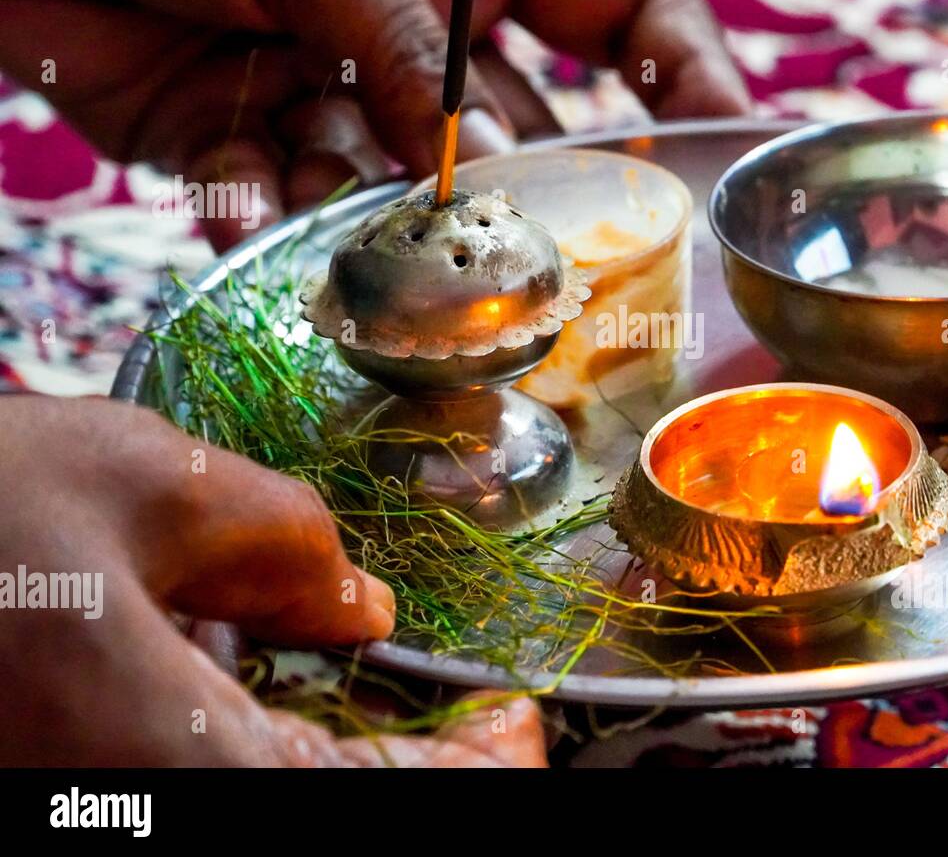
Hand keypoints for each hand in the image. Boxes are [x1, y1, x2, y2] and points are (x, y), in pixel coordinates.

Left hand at [0, 0, 749, 249]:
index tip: (730, 151)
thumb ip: (399, 42)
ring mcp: (343, 89)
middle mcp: (426, 28)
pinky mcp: (249, 136)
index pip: (622, 13)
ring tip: (361, 238)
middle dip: (519, 199)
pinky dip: (272, 213)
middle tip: (530, 263)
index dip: (685, 78)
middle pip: (519, 136)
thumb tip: (469, 163)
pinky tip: (252, 202)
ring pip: (404, 191)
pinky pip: (288, 199)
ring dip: (384, 223)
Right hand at [0, 395, 545, 765]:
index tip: (519, 715)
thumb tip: (367, 612)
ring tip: (371, 704)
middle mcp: (138, 815)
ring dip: (338, 765)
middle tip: (463, 720)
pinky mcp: (73, 785)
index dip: (484, 767)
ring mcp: (98, 806)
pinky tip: (259, 699)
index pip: (395, 804)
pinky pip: (194, 783)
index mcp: (181, 773)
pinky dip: (258, 754)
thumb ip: (289, 547)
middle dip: (415, 773)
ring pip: (267, 792)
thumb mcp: (151, 488)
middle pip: (336, 809)